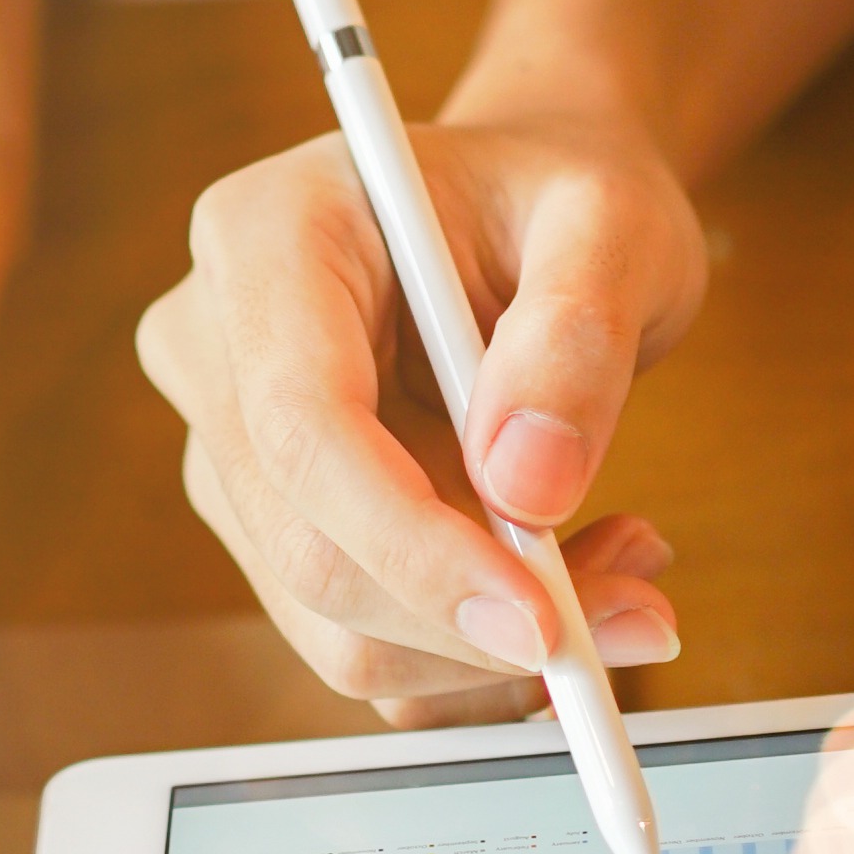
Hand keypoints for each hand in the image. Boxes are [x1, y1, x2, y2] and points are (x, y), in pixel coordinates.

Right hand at [138, 110, 701, 726]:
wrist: (534, 220)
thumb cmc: (561, 199)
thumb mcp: (612, 225)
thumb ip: (577, 335)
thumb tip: (528, 486)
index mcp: (264, 236)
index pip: (302, 429)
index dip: (412, 545)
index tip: (541, 620)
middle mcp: (215, 349)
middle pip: (309, 552)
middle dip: (476, 621)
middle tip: (638, 614)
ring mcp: (231, 450)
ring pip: (336, 625)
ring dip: (491, 646)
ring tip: (625, 570)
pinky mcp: (274, 529)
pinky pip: (366, 645)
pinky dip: (475, 653)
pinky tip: (567, 579)